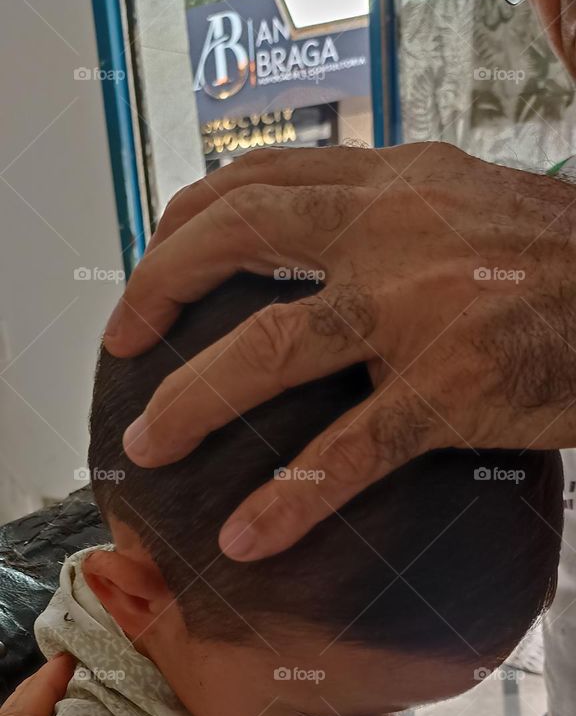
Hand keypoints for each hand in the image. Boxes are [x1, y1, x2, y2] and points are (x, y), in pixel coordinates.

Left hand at [104, 143, 575, 559]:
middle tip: (122, 344)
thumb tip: (323, 245)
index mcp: (394, 184)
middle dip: (159, 291)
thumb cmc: (560, 264)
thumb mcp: (468, 206)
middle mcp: (392, 230)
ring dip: (192, 398)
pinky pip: (349, 450)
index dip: (187, 221)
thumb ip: (392, 215)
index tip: (154, 263)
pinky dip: (289, 498)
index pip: (260, 179)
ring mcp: (418, 311)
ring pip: (271, 348)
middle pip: (237, 237)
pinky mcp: (452, 389)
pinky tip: (248, 536)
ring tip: (147, 444)